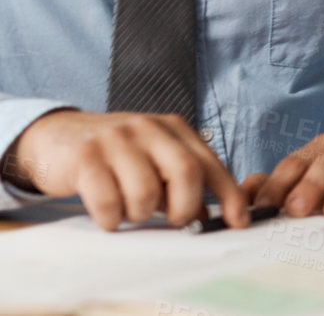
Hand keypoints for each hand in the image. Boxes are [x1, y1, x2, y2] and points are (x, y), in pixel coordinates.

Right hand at [5, 110, 248, 230]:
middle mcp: (149, 129)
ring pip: (146, 192)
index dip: (229, 195)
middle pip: (185, 172)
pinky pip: (108, 201)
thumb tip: (208, 216)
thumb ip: (180, 184)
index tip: (239, 221)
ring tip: (131, 211)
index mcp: (174, 129)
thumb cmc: (116, 156)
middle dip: (185, 207)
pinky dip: (112, 219)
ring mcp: (117, 140)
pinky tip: (108, 214)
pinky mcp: (86, 157)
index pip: (211, 163)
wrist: (58, 136)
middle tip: (175, 221)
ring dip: (141, 214)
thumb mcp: (154, 161)